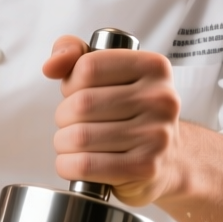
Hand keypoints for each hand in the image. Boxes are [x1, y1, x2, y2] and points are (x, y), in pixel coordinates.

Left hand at [41, 34, 181, 205]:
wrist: (170, 159)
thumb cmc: (131, 112)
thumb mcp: (110, 72)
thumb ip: (75, 53)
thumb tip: (51, 66)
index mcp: (154, 67)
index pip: (88, 67)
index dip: (71, 84)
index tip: (78, 94)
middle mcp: (161, 99)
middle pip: (82, 104)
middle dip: (64, 116)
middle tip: (72, 124)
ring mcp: (156, 135)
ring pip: (80, 136)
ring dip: (63, 143)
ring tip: (72, 144)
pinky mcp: (145, 168)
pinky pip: (86, 165)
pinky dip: (68, 165)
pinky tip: (74, 163)